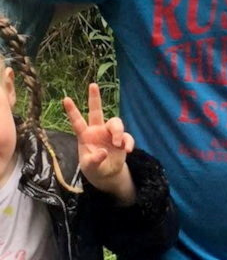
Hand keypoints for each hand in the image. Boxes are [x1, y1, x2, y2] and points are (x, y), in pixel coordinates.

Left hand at [63, 83, 134, 199]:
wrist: (107, 174)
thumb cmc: (94, 168)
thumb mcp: (90, 167)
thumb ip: (94, 160)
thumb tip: (104, 151)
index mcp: (85, 136)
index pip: (77, 122)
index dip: (72, 111)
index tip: (65, 99)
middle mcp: (97, 130)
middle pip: (96, 111)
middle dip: (94, 98)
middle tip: (92, 85)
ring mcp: (110, 133)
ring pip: (115, 122)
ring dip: (117, 132)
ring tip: (117, 145)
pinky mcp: (121, 139)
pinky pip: (126, 136)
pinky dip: (128, 142)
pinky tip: (128, 150)